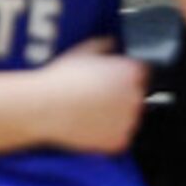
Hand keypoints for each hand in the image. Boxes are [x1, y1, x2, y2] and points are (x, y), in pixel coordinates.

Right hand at [36, 36, 146, 151]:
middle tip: (97, 94)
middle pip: (137, 95)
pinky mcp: (120, 142)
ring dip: (116, 114)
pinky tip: (89, 123)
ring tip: (90, 109)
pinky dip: (108, 133)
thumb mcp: (84, 50)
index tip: (110, 78)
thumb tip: (113, 44)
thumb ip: (106, 44)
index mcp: (131, 72)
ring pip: (128, 117)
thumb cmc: (61, 79)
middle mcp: (136, 97)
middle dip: (121, 94)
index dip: (124, 74)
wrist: (44, 107)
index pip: (141, 72)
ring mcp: (129, 122)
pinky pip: (119, 137)